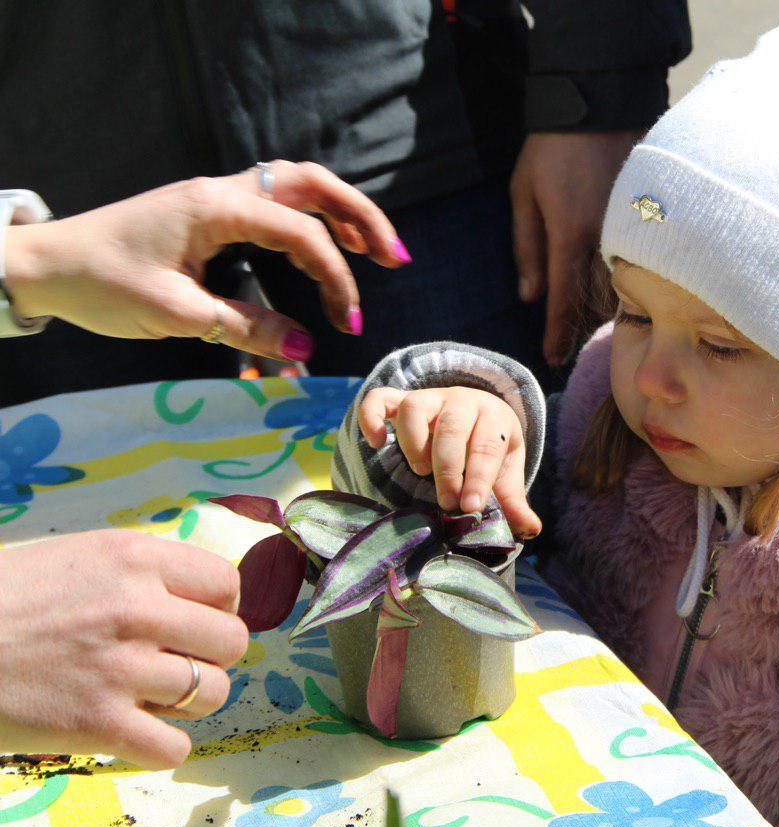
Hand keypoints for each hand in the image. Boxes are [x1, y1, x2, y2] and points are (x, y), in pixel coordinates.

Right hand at [0, 531, 248, 767]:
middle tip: (174, 663)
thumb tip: (195, 593)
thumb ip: (137, 571)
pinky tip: (133, 733)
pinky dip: (161, 747)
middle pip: (232, 642)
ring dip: (189, 702)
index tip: (194, 623)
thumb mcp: (75, 557)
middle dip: (209, 657)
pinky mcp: (97, 724)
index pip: (227, 584)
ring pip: (213, 693)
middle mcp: (137, 607)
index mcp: (134, 557)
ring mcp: (119, 667)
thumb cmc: (1, 598)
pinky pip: (173, 747)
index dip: (219, 609)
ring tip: (151, 697)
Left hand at [3, 161, 408, 360]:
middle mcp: (223, 191)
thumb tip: (306, 349)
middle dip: (361, 217)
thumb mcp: (176, 315)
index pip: (302, 234)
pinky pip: (274, 201)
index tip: (348, 325)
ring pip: (296, 186)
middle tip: (395, 258)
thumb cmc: (101, 285)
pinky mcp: (209, 209)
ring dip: (340, 212)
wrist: (43, 265)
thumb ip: (246, 328)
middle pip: (313, 183)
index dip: (336, 279)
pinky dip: (310, 219)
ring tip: (375, 250)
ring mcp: (216, 195)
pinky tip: (324, 247)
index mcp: (217, 209)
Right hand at [358, 386, 540, 536]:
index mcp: (494, 416)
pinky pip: (380, 398)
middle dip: (449, 469)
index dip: (479, 478)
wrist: (476, 415)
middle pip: (452, 428)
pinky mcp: (402, 400)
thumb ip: (513, 501)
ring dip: (415, 443)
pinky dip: (372, 417)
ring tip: (421, 471)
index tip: (471, 507)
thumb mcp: (504, 473)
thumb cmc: (489, 450)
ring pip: (416, 408)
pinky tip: (376, 442)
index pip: (487, 446)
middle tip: (447, 503)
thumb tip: (530, 531)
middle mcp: (463, 401)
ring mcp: (430, 398)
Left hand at [511, 131, 638, 364]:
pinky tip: (619, 288)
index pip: (564, 299)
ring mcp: (631, 228)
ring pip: (624, 287)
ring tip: (591, 321)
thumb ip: (526, 247)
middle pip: (599, 302)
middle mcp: (605, 238)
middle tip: (568, 344)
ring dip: (607, 307)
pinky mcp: (648, 217)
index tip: (551, 358)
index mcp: (570, 234)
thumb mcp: (523, 193)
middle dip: (583, 325)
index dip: (557, 333)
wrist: (599, 104)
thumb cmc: (551, 149)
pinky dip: (626, 281)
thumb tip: (529, 295)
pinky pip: (639, 263)